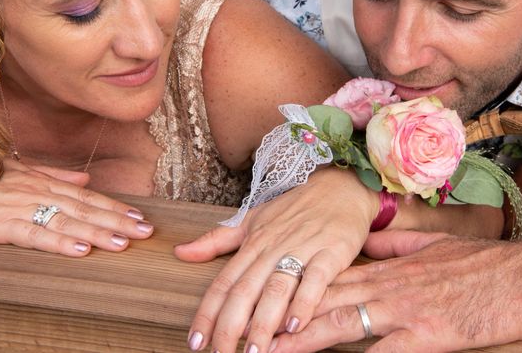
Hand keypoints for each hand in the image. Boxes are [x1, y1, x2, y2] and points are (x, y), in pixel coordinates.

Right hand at [0, 158, 153, 255]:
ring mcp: (19, 208)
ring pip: (66, 221)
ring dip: (96, 232)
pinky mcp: (0, 225)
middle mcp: (36, 192)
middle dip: (117, 221)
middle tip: (145, 232)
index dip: (114, 207)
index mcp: (41, 181)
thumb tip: (86, 180)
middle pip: (83, 208)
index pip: (86, 196)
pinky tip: (79, 250)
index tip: (139, 216)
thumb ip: (53, 175)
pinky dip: (59, 242)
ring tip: (122, 243)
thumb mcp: (16, 171)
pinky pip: (35, 235)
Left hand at [174, 168, 376, 352]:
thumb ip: (217, 240)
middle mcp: (273, 247)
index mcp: (252, 243)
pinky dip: (305, 302)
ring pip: (277, 289)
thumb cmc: (296, 207)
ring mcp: (302, 248)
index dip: (207, 314)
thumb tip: (180, 252)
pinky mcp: (331, 251)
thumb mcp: (252, 219)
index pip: (224, 283)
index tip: (195, 341)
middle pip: (245, 291)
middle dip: (230, 327)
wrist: (340, 185)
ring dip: (264, 323)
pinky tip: (295, 325)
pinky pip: (316, 279)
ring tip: (254, 352)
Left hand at [271, 230, 521, 352]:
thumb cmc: (485, 265)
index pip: (328, 279)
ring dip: (300, 341)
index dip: (291, 292)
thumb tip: (370, 241)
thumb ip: (397, 244)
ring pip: (339, 325)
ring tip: (267, 351)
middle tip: (244, 334)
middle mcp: (386, 286)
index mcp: (387, 268)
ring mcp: (403, 310)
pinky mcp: (426, 334)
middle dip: (280, 319)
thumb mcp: (435, 246)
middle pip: (321, 302)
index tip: (262, 302)